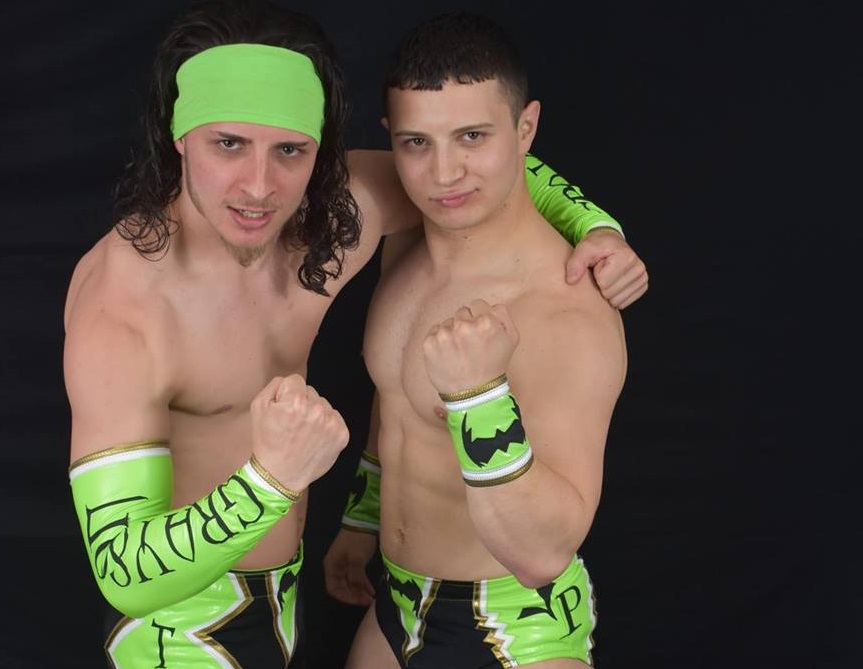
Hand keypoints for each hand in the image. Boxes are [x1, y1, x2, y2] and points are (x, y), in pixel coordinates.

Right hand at [250, 375, 349, 491]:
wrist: (280, 474)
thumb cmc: (268, 441)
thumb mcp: (258, 407)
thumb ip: (275, 386)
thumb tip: (291, 382)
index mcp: (295, 402)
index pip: (296, 380)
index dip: (287, 394)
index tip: (284, 409)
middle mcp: (316, 410)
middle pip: (311, 392)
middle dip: (302, 403)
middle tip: (293, 424)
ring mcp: (331, 423)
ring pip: (323, 405)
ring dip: (315, 414)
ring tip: (303, 432)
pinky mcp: (342, 435)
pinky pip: (335, 418)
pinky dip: (327, 425)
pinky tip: (315, 438)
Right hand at [323, 528, 377, 605]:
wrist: (365, 520)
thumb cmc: (358, 540)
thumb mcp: (356, 560)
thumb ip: (355, 578)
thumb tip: (357, 590)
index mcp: (331, 566)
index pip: (333, 588)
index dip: (345, 597)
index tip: (359, 601)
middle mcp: (336, 566)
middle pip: (342, 587)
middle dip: (354, 595)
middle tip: (368, 600)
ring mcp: (345, 563)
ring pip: (350, 583)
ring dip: (360, 591)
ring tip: (372, 596)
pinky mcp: (354, 560)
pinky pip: (357, 576)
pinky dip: (363, 583)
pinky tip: (372, 589)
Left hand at [423, 299, 518, 395]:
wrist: (474, 393)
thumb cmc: (494, 365)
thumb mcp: (512, 338)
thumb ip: (502, 315)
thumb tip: (490, 305)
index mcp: (485, 322)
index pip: (477, 304)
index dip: (479, 317)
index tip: (480, 330)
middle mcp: (463, 325)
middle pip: (462, 312)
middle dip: (466, 324)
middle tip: (470, 344)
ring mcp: (444, 335)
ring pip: (448, 322)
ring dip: (452, 333)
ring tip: (460, 352)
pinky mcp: (429, 344)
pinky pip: (434, 331)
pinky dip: (440, 341)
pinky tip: (448, 354)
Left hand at [565, 228, 648, 308]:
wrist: (610, 243)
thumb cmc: (597, 246)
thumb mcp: (583, 248)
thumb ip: (575, 263)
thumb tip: (571, 280)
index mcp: (626, 257)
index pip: (603, 283)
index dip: (595, 276)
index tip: (598, 265)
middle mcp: (638, 268)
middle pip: (610, 294)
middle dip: (601, 284)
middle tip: (602, 271)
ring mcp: (642, 278)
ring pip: (617, 301)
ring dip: (608, 291)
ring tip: (608, 275)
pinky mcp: (642, 286)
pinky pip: (624, 303)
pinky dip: (615, 296)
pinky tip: (614, 282)